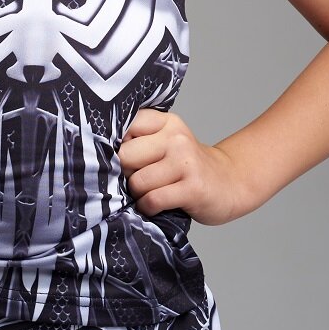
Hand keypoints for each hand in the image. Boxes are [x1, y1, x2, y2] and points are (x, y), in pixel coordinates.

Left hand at [118, 108, 242, 226]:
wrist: (230, 182)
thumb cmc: (187, 166)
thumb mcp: (167, 142)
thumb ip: (139, 139)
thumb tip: (98, 153)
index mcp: (166, 122)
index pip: (124, 126)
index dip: (114, 146)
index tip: (119, 158)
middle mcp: (176, 137)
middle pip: (125, 156)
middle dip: (124, 173)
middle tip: (137, 179)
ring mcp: (185, 162)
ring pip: (137, 181)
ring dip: (138, 193)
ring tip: (151, 192)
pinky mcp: (192, 188)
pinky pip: (152, 199)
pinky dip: (148, 207)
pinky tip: (157, 205)